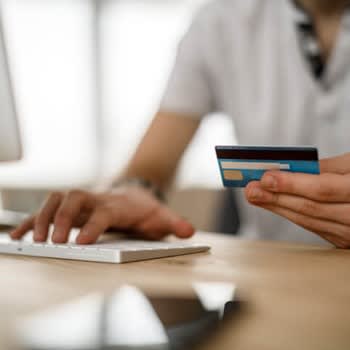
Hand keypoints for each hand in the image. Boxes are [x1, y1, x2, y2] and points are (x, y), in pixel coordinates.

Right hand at [10, 187, 194, 243]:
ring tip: (31, 238)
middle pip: (74, 198)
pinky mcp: (72, 207)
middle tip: (53, 241)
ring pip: (57, 199)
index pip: (103, 211)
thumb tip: (189, 231)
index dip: (92, 225)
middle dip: (62, 217)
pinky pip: (48, 208)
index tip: (81, 241)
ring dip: (42, 216)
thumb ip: (174, 224)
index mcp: (118, 204)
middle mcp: (97, 199)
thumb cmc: (144, 208)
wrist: (134, 193)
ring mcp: (83, 201)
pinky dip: (32, 219)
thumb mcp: (161, 216)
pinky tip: (20, 234)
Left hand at [245, 153, 349, 247]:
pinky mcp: (344, 240)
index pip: (322, 189)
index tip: (265, 176)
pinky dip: (291, 215)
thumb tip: (290, 168)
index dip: (292, 183)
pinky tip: (275, 205)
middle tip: (250, 188)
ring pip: (308, 220)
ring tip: (255, 195)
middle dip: (276, 197)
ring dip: (278, 208)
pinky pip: (313, 227)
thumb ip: (327, 167)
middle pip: (310, 208)